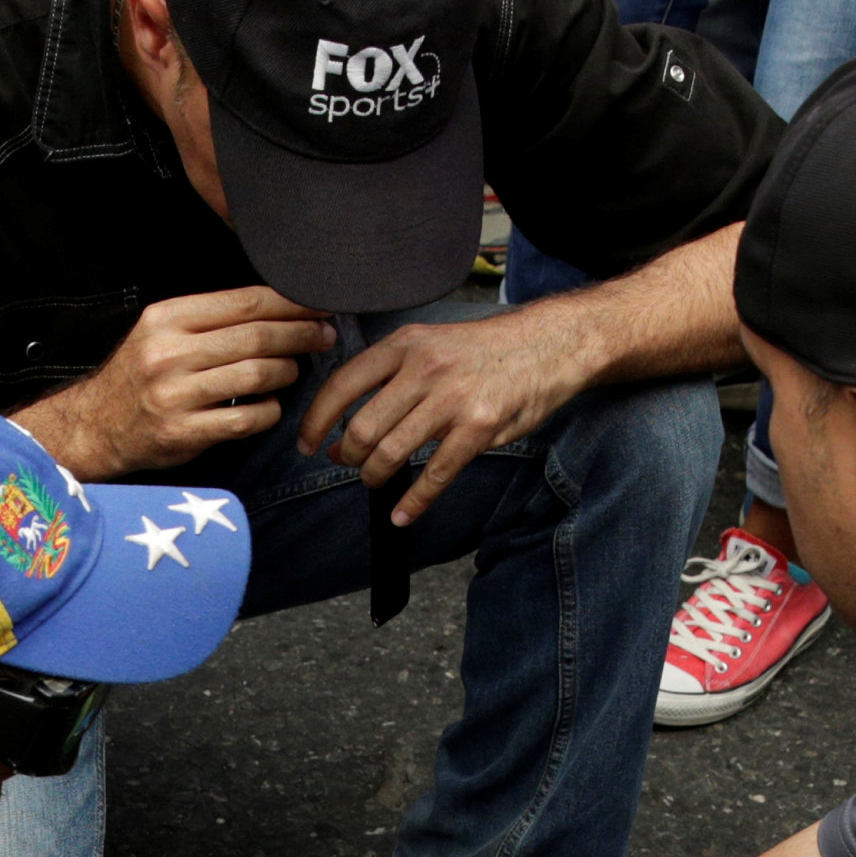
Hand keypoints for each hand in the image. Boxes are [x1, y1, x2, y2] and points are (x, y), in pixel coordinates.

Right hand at [12, 288, 332, 480]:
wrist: (97, 425)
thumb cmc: (140, 375)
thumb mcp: (162, 331)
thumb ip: (211, 318)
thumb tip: (278, 308)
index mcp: (167, 318)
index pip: (244, 302)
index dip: (289, 303)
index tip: (317, 305)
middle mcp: (169, 353)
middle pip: (257, 337)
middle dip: (300, 334)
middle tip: (323, 335)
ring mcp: (177, 395)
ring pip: (257, 376)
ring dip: (287, 372)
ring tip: (295, 369)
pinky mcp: (184, 433)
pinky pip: (247, 419)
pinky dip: (269, 411)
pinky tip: (271, 406)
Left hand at [298, 310, 598, 526]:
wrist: (548, 345)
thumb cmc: (486, 350)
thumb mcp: (433, 342)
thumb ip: (394, 371)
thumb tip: (352, 413)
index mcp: (406, 345)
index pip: (343, 385)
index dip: (316, 420)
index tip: (307, 443)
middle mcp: (425, 370)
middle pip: (363, 427)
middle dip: (346, 455)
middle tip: (346, 463)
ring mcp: (452, 400)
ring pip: (392, 452)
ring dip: (374, 476)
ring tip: (373, 480)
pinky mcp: (478, 429)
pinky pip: (435, 474)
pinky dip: (413, 501)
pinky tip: (401, 514)